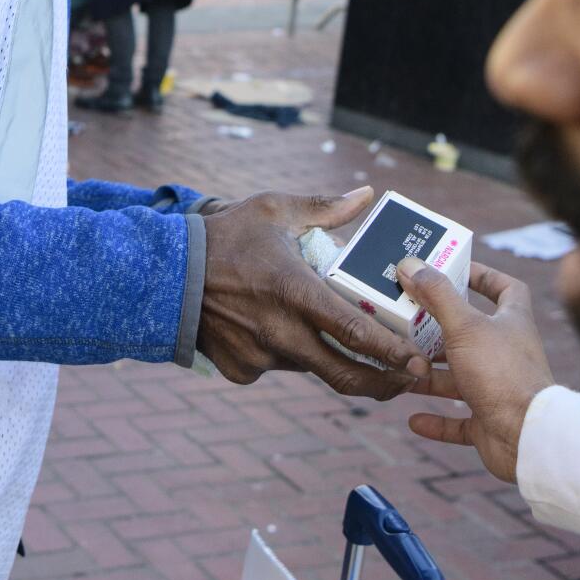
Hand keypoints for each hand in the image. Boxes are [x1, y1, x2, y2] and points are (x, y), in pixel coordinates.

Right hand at [198, 186, 429, 400]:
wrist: (161, 274)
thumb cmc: (222, 237)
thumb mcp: (272, 210)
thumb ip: (323, 207)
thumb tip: (366, 195)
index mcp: (294, 291)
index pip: (353, 331)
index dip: (390, 351)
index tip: (417, 362)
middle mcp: (279, 332)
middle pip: (342, 374)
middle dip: (381, 383)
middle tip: (406, 381)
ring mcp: (258, 356)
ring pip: (310, 367)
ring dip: (330, 361)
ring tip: (345, 346)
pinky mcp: (240, 370)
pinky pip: (276, 368)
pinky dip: (286, 355)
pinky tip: (278, 332)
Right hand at [401, 259, 555, 482]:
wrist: (525, 436)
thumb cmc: (502, 373)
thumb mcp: (464, 326)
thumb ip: (437, 295)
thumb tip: (410, 265)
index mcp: (512, 322)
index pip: (504, 288)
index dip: (482, 276)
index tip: (452, 270)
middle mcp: (507, 353)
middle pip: (471, 334)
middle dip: (438, 330)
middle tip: (408, 321)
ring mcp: (498, 389)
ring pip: (459, 378)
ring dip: (430, 376)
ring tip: (401, 368)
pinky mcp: (489, 422)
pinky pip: (459, 421)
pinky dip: (437, 420)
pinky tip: (413, 419)